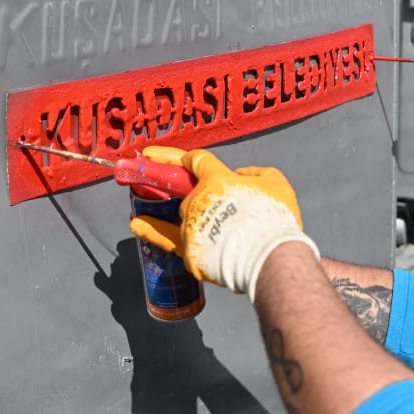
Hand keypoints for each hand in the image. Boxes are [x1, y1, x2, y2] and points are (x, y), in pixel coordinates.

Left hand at [128, 147, 319, 300]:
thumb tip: (242, 177)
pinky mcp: (190, 250)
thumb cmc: (274, 219)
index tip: (152, 155)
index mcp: (217, 179)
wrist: (269, 258)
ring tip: (168, 214)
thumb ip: (256, 174)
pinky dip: (149, 230)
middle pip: (190, 193)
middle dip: (198, 196)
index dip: (177, 156)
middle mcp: (197, 200)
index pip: (196, 161)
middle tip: (213, 205)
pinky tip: (137, 224)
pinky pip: (165, 238)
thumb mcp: (276, 183)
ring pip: (182, 214)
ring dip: (181, 213)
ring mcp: (191, 225)